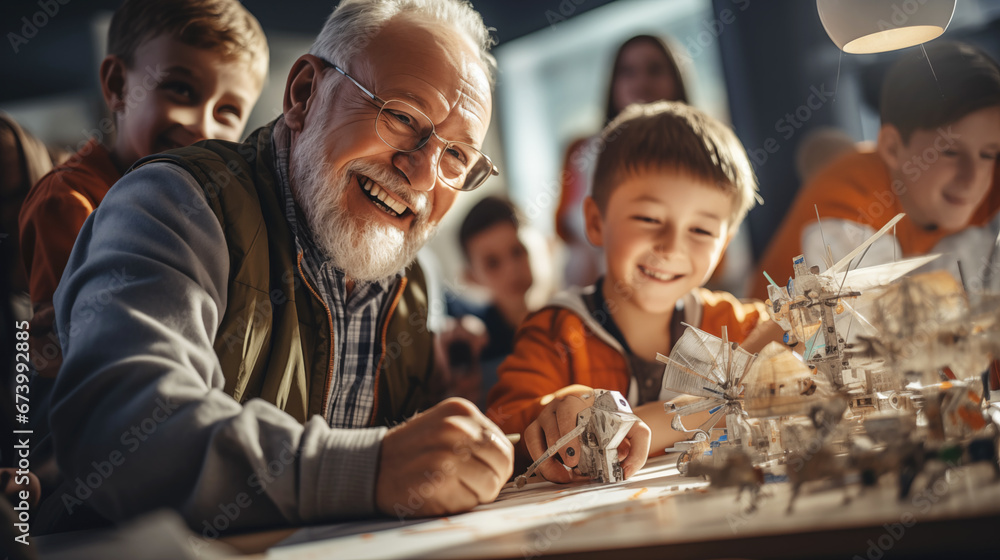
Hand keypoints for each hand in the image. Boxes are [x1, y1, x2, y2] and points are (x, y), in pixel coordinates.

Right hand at [376, 398, 513, 517]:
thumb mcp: (444, 426)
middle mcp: (457, 427)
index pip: (504, 445)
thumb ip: (475, 437)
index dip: (498, 466)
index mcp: (462, 411)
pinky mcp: (439, 477)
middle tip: (471, 485)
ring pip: (490, 485)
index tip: (482, 472)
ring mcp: (448, 451)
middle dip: (492, 480)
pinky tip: (439, 492)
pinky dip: (459, 503)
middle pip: (502, 464)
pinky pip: (470, 500)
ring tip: (452, 487)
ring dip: (475, 494)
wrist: (372, 465)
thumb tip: (507, 456)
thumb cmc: (413, 450)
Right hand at [524, 385, 650, 482]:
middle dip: (558, 448)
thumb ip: (639, 448)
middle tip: (571, 467)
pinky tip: (556, 474)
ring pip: (534, 435)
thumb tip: (625, 472)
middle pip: (549, 422)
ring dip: (546, 459)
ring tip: (563, 477)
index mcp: (582, 399)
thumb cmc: (616, 423)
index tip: (574, 457)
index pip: (568, 407)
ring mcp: (546, 416)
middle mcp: (560, 404)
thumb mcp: (634, 430)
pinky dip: (539, 461)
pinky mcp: (538, 429)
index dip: (567, 431)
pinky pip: (530, 444)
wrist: (604, 416)